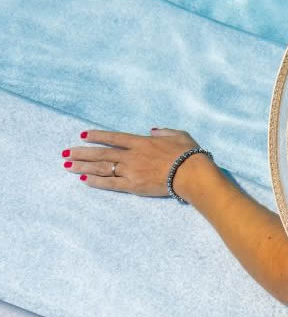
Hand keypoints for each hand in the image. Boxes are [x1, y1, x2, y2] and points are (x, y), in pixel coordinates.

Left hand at [62, 127, 209, 196]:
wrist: (191, 174)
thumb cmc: (189, 154)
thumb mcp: (179, 136)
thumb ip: (164, 132)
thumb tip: (153, 130)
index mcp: (142, 142)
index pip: (114, 138)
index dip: (97, 136)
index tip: (83, 135)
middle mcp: (132, 155)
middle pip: (101, 153)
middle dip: (82, 152)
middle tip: (65, 153)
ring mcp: (131, 171)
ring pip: (102, 167)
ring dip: (83, 166)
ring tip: (67, 166)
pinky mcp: (133, 186)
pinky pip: (110, 183)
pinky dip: (96, 181)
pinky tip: (84, 179)